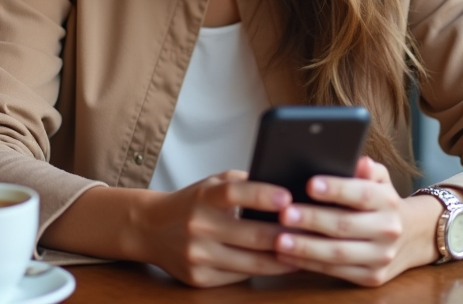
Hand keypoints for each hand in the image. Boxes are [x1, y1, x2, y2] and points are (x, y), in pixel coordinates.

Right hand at [138, 170, 299, 286]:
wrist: (149, 228)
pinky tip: (281, 265)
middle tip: (313, 232)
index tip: (288, 197)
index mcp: (204, 196)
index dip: (262, 195)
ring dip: (283, 259)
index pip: (234, 193)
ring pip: (251, 263)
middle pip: (251, 235)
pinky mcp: (199, 279)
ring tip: (305, 252)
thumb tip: (285, 188)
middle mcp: (199, 226)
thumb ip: (243, 183)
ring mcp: (198, 255)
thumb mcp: (212, 183)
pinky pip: (240, 277)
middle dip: (286, 235)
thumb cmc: (192, 202)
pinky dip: (263, 271)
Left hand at [272, 157, 438, 286]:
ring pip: (338, 254)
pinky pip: (335, 272)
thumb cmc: (381, 202)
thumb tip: (359, 160)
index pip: (362, 194)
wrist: (411, 236)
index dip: (336, 189)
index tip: (310, 184)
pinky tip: (287, 255)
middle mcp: (387, 230)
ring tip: (279, 239)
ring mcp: (380, 257)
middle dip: (313, 220)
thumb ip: (367, 169)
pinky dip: (308, 264)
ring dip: (306, 247)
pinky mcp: (371, 277)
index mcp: (388, 201)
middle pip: (345, 225)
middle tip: (285, 213)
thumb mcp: (380, 180)